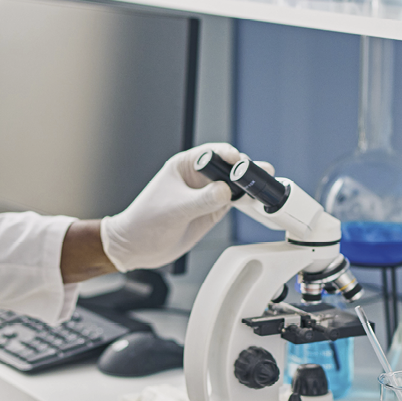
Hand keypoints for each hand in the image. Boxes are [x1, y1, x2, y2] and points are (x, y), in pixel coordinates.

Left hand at [99, 143, 255, 272]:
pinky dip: (245, 201)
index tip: (237, 160)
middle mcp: (197, 178)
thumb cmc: (144, 221)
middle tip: (259, 173)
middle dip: (244, 169)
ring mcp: (206, 195)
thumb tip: (226, 191)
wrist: (137, 247)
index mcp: (184, 165)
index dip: (227, 154)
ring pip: (234, 185)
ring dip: (248, 185)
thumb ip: (201, 199)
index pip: (212, 153)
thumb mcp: (175, 209)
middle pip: (228, 167)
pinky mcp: (211, 211)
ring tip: (264, 187)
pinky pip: (233, 202)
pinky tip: (256, 201)